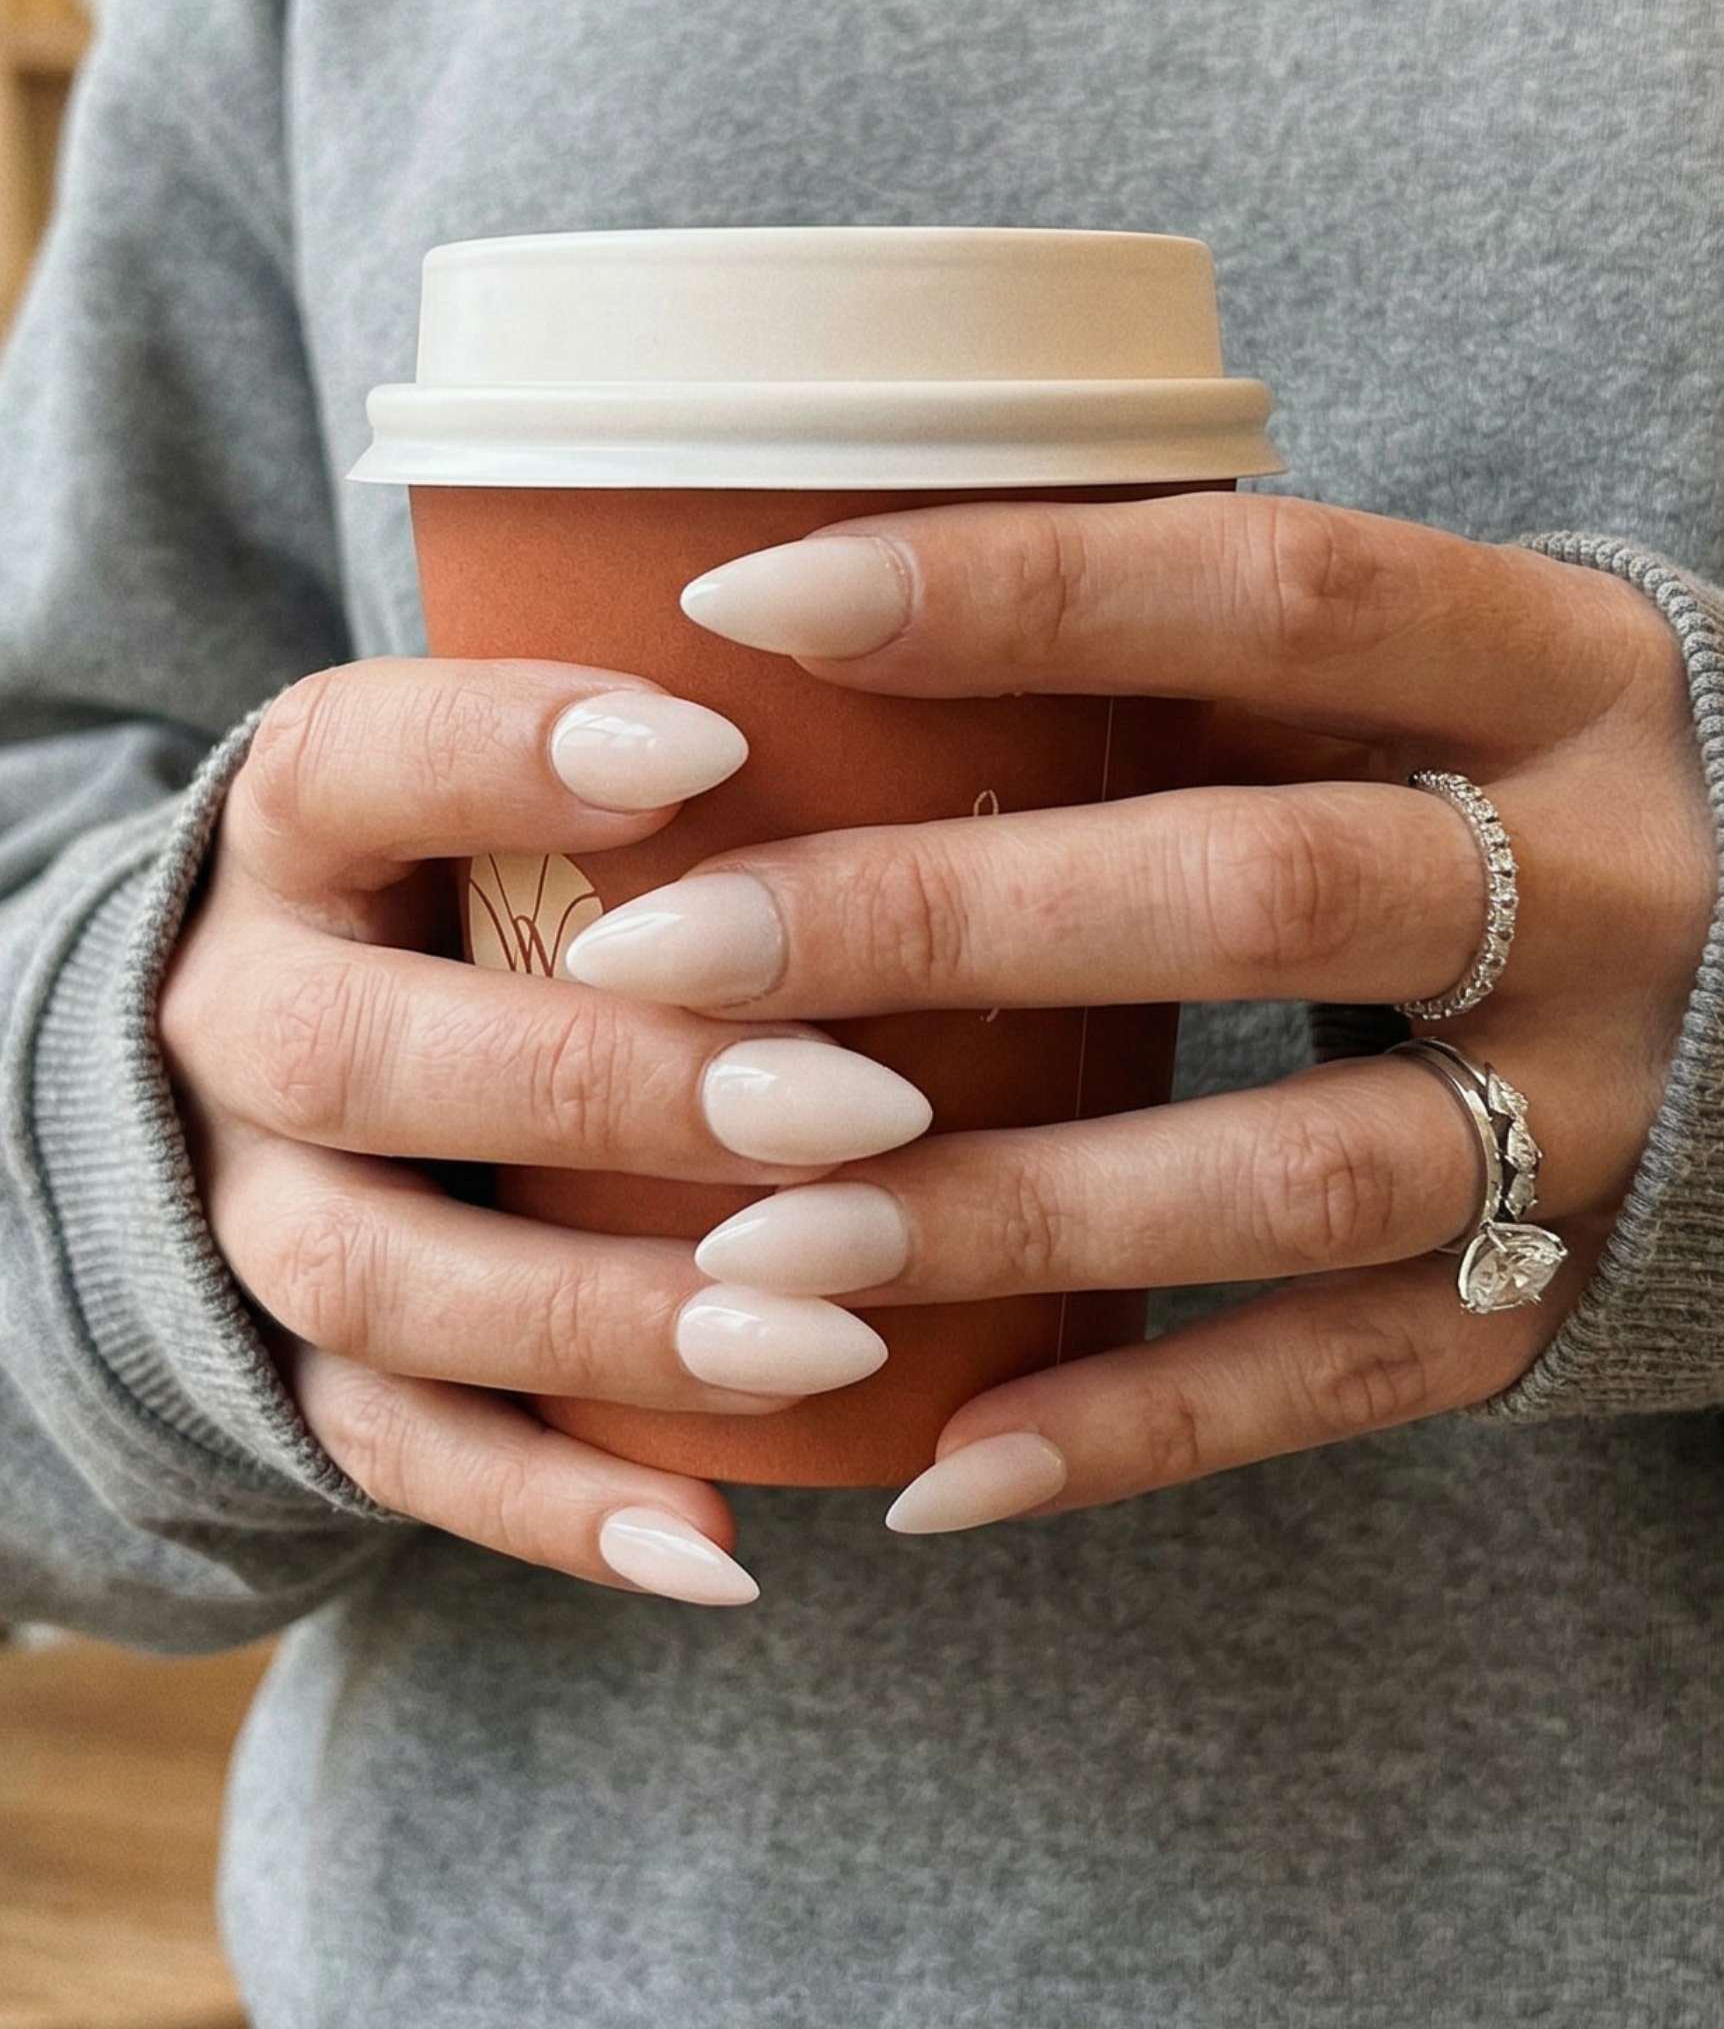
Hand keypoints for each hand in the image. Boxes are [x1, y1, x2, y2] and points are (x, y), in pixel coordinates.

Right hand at [158, 656, 928, 1602]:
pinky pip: (397, 1458)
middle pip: (374, 1056)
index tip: (708, 746)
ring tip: (827, 1341)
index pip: (356, 765)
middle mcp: (241, 1020)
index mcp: (301, 835)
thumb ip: (679, 763)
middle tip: (860, 1109)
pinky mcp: (294, 1365)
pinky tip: (719, 1551)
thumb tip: (977, 677)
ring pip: (384, 1280)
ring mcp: (252, 1206)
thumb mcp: (529, 787)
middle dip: (617, 1086)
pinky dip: (558, 1509)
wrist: (292, 1055)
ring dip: (608, 1320)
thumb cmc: (486, 886)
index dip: (508, 752)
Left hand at [566, 493, 1714, 1529]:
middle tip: (661, 960)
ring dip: (1007, 1212)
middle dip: (937, 921)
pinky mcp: (1572, 1300)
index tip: (745, 600)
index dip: (1010, 589)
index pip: (1266, 591)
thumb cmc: (1577, 801)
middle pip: (1248, 891)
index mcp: (1557, 670)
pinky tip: (939, 1464)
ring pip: (1283, 1169)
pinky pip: (1339, 1380)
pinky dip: (1135, 1424)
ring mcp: (1603, 1113)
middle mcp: (1604, 884)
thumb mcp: (1464, 685)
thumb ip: (1237, 674)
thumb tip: (879, 655)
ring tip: (756, 1244)